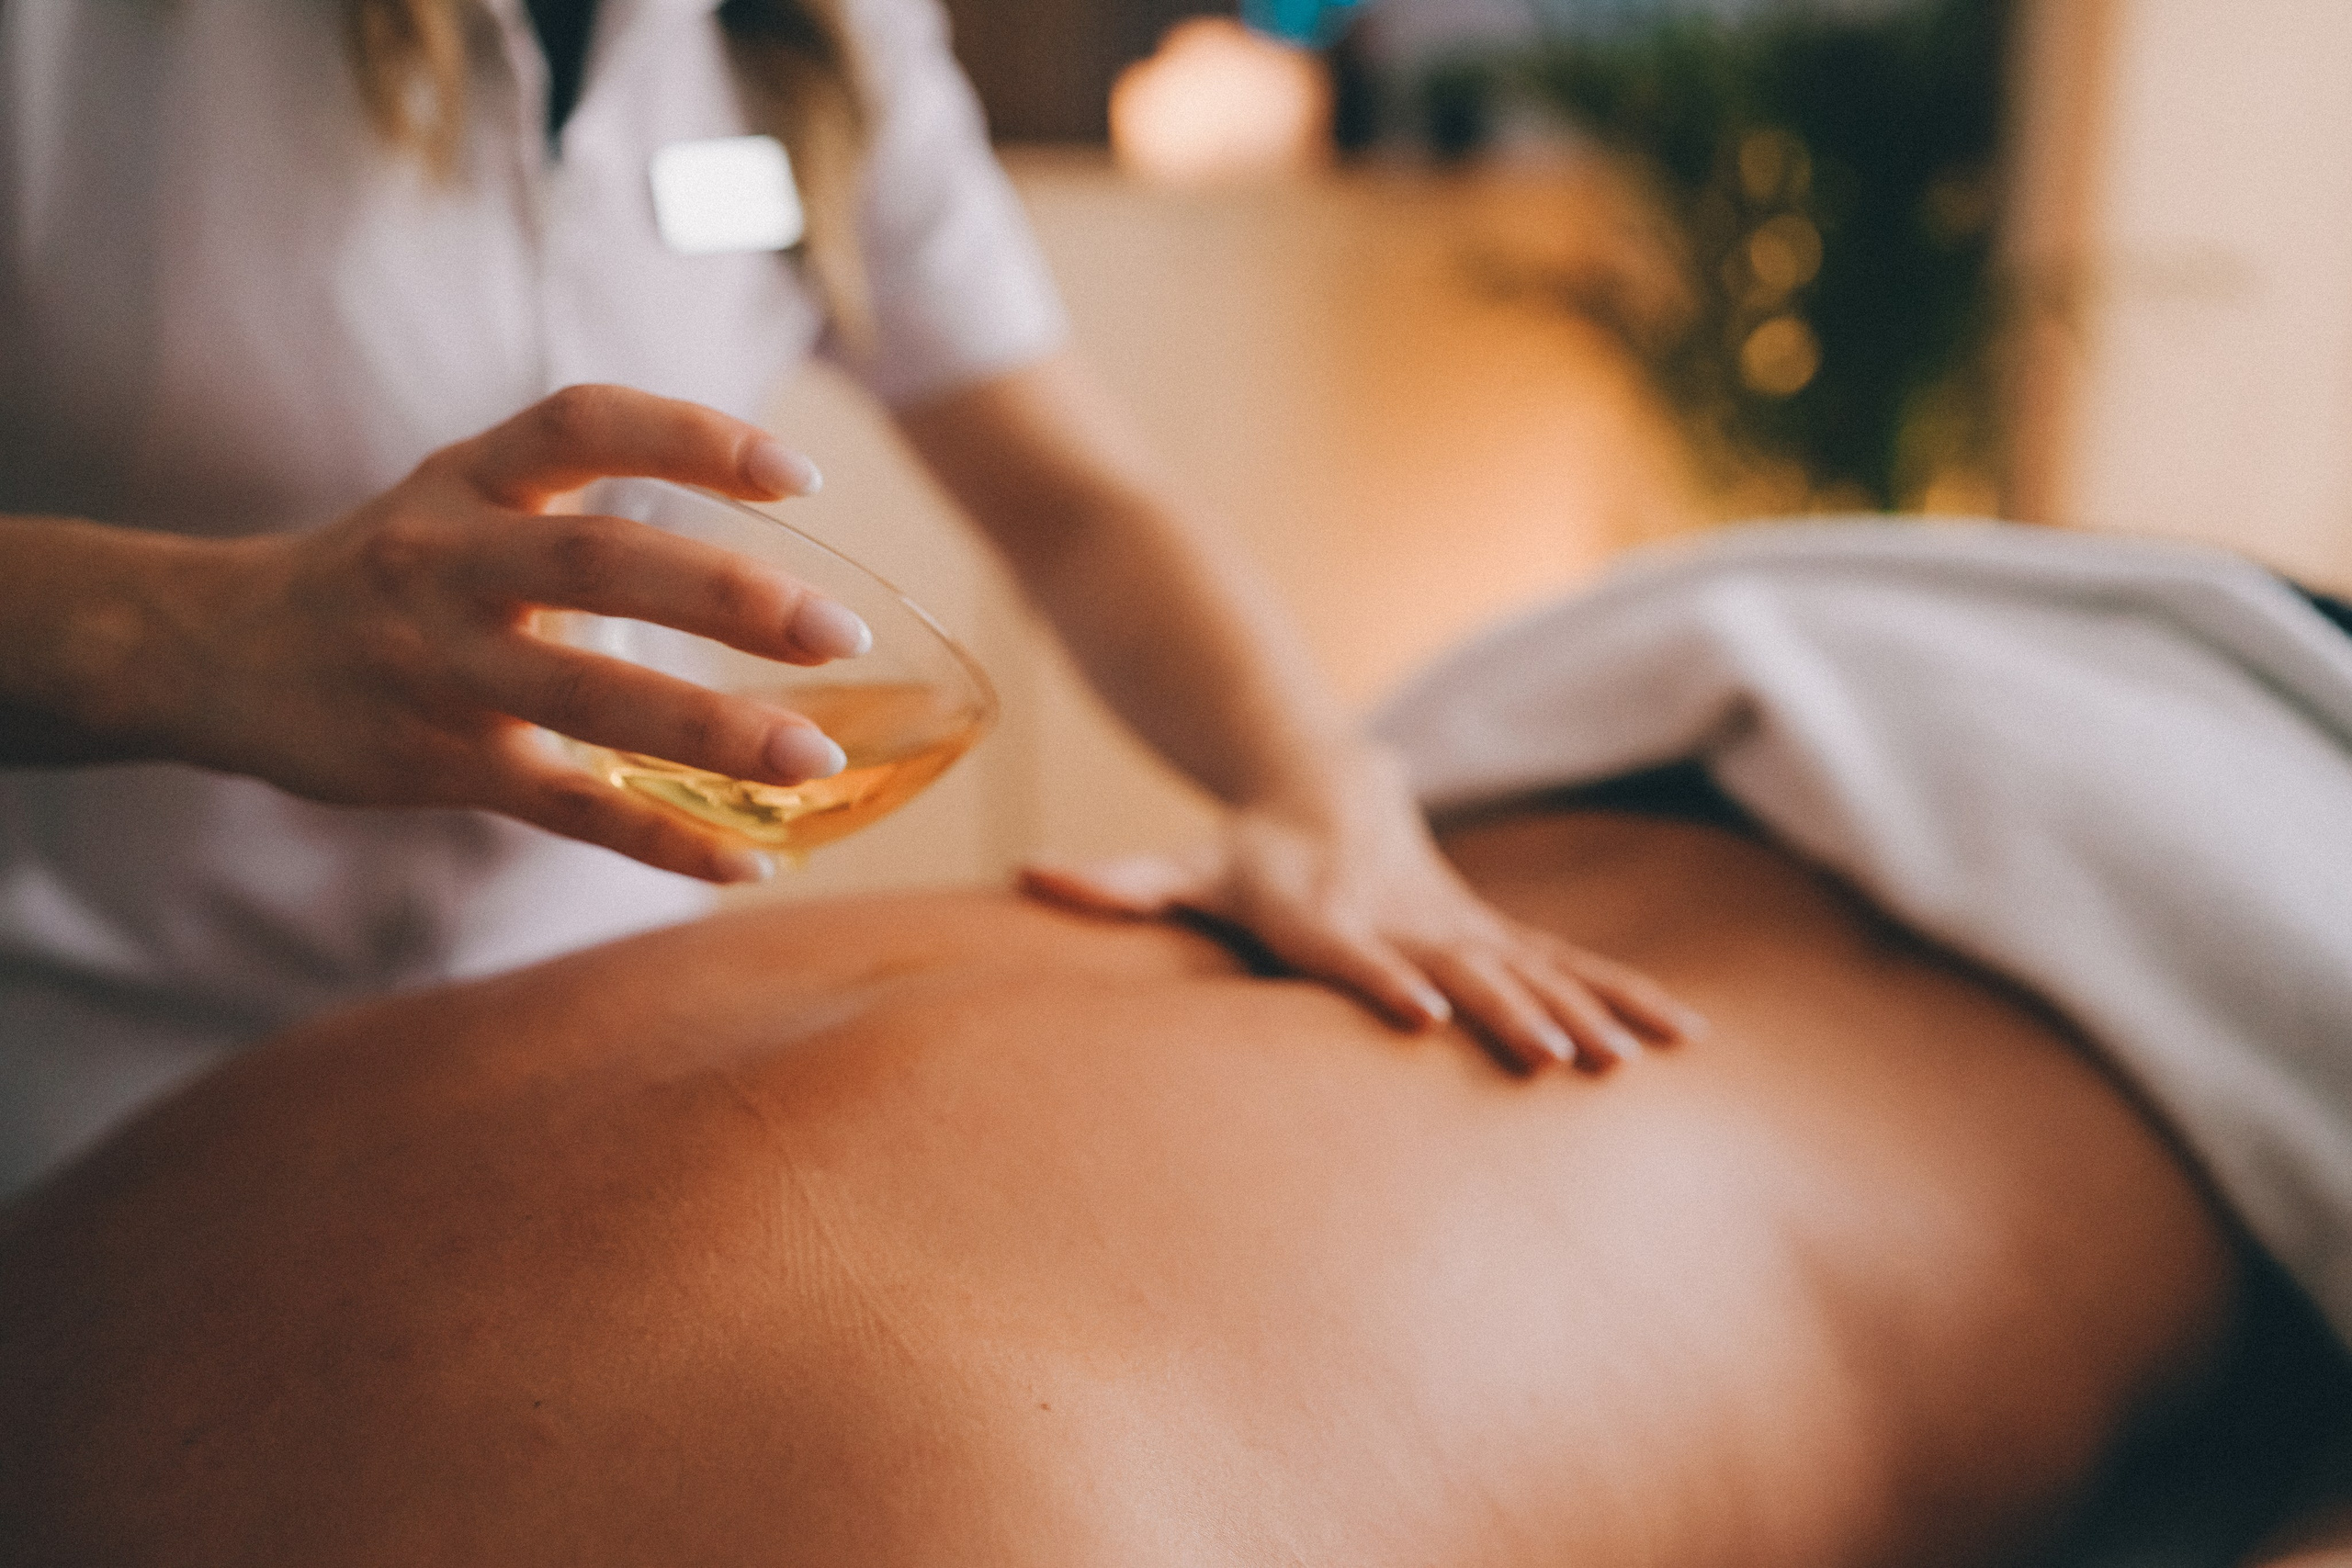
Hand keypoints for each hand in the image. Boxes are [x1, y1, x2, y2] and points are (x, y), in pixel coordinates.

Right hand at [166, 385, 869, 882]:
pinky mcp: (437, 765)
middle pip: (596, 561)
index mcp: (467, 482)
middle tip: (838, 632)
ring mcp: (438, 669)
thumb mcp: (459, 499)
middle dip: (725, 595)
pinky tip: (749, 862)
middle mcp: (447, 563)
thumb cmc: (383, 572)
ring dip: (709, 732)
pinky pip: (565, 809)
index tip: (799, 475)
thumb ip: (577, 505)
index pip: (582, 424)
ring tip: (814, 759)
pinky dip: (661, 840)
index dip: (692, 437)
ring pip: (585, 698)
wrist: (215, 653)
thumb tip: (754, 548)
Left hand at [1020, 750, 1706, 1071]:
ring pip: (1529, 964)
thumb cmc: (1241, 851)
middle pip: (1456, 964)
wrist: (1326, 782)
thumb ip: (1118, 885)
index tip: (1422, 1012)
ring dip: (1583, 1009)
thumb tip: (1034, 877)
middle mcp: (1399, 913)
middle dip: (1510, 1011)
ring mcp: (1457, 922)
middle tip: (1559, 1062)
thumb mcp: (1179, 867)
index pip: (1347, 947)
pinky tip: (1685, 1038)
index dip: (1382, 977)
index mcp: (1319, 907)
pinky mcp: (1493, 932)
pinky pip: (1568, 963)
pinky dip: (1626, 995)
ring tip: (1634, 1060)